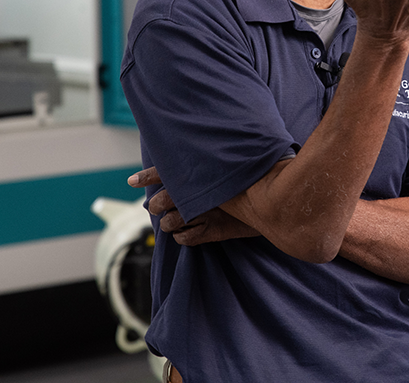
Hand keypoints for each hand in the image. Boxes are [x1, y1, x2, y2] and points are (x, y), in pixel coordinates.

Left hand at [128, 166, 258, 245]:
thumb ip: (210, 171)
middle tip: (157, 208)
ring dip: (169, 224)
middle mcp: (201, 190)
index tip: (131, 181)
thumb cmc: (254, 183)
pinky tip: (189, 232)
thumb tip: (188, 172)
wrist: (277, 201)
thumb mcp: (230, 170)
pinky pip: (186, 238)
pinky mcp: (214, 229)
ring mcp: (207, 211)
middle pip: (164, 199)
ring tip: (176, 222)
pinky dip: (183, 237)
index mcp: (202, 173)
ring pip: (171, 222)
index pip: (167, 170)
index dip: (148, 175)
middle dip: (156, 205)